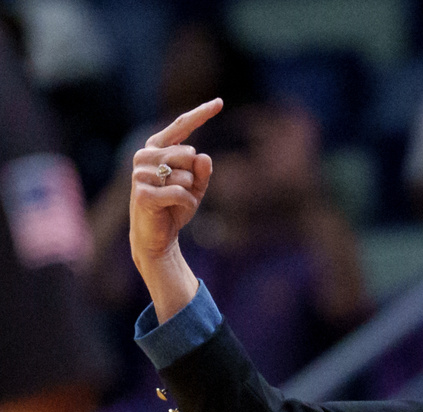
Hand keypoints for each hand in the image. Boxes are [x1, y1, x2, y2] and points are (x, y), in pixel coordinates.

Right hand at [129, 98, 220, 321]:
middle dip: (194, 176)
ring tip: (175, 203)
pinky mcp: (142, 193)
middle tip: (181, 192)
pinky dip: (186, 204)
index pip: (181, 128)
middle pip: (188, 154)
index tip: (219, 102)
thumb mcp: (195, 187)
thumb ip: (202, 171)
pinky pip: (180, 192)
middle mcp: (144, 156)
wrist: (157, 237)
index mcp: (156, 149)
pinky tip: (174, 210)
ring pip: (185, 174)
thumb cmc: (174, 208)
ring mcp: (140, 174)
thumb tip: (203, 155)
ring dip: (190, 193)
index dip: (200, 114)